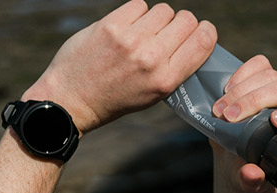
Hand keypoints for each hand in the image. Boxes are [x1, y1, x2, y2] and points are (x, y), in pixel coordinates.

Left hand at [24, 1, 217, 132]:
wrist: (72, 99)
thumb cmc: (115, 98)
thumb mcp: (153, 94)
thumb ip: (176, 68)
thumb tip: (193, 39)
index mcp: (166, 79)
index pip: (203, 40)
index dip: (204, 30)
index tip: (196, 32)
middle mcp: (151, 58)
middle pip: (186, 19)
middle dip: (179, 24)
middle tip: (163, 35)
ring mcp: (130, 40)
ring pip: (163, 10)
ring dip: (155, 19)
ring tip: (141, 34)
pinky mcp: (111, 25)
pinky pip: (138, 5)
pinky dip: (135, 14)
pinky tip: (125, 28)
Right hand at [210, 56, 276, 192]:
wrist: (237, 153)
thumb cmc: (249, 168)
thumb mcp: (249, 181)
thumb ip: (251, 181)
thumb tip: (252, 174)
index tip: (274, 122)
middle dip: (256, 100)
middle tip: (228, 117)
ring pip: (271, 75)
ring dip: (242, 90)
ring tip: (220, 110)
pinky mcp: (266, 75)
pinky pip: (259, 64)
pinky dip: (241, 74)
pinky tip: (225, 91)